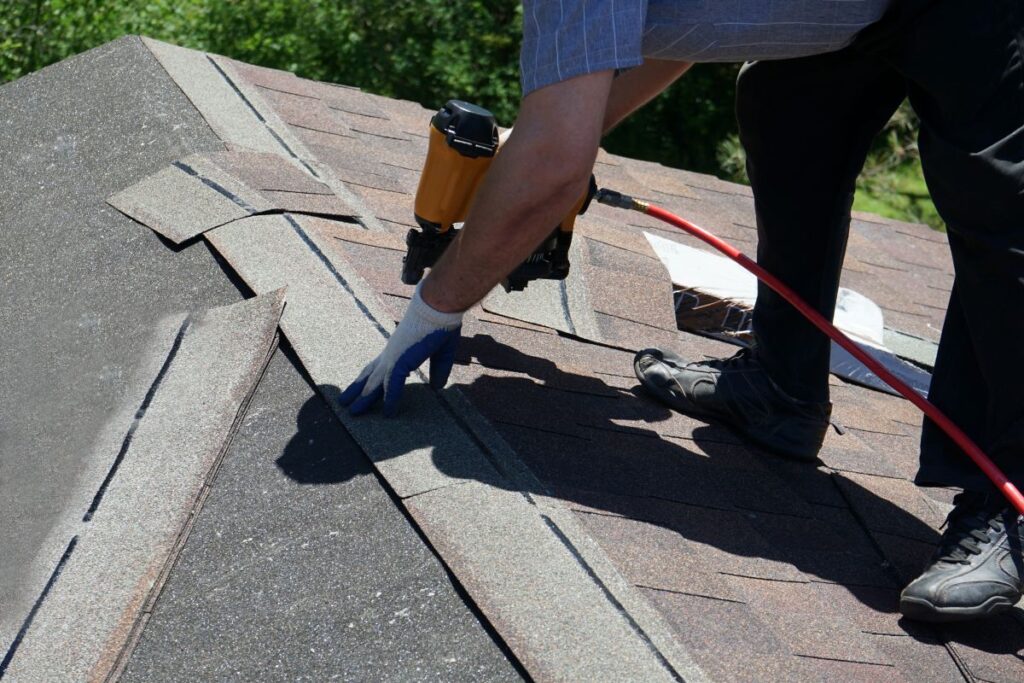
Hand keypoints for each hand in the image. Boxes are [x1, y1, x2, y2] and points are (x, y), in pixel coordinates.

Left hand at [339, 282, 462, 416]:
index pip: (380, 366)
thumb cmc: (441, 323)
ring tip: (351, 412)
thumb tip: (436, 387)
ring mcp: (394, 357)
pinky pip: (392, 386)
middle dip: (358, 389)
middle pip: (370, 374)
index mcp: (399, 348)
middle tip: (345, 401)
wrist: (439, 306)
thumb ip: (438, 370)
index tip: (366, 389)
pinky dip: (390, 401)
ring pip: (374, 382)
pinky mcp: (400, 361)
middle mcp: (392, 353)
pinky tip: (387, 414)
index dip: (373, 379)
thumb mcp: (442, 352)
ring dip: (363, 398)